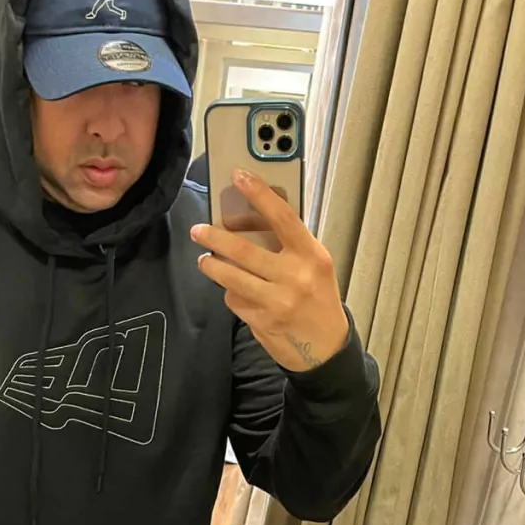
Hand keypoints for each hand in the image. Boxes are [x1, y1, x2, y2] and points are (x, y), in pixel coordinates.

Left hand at [191, 169, 349, 371]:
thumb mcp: (315, 267)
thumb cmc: (319, 299)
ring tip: (205, 260)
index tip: (238, 176)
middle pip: (244, 251)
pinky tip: (235, 291)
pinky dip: (231, 293)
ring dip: (212, 266)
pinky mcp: (261, 322)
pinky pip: (234, 300)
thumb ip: (290, 246)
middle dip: (214, 238)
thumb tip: (251, 220)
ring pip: (231, 278)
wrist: (326, 348)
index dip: (259, 194)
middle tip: (198, 231)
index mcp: (312, 256)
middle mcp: (294, 277)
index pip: (283, 217)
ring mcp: (276, 301)